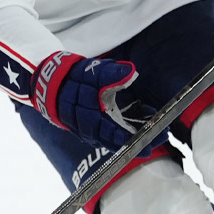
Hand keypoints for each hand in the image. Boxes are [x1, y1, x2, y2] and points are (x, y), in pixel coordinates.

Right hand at [32, 51, 150, 149]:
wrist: (50, 83)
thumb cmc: (74, 77)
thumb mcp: (92, 72)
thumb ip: (111, 74)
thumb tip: (130, 72)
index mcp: (90, 116)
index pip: (114, 133)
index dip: (134, 137)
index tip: (152, 136)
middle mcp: (90, 128)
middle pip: (118, 141)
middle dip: (141, 140)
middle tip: (162, 137)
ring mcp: (90, 130)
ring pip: (115, 140)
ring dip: (136, 138)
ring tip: (157, 134)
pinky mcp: (92, 128)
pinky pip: (111, 134)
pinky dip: (127, 131)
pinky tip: (143, 123)